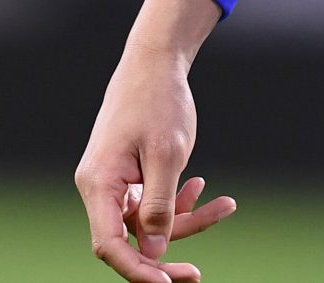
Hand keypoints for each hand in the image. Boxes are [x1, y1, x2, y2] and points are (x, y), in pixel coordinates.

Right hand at [76, 0, 234, 280]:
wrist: (156, 62)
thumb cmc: (158, 101)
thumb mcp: (166, 154)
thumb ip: (159, 206)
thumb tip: (153, 253)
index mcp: (98, 184)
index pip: (109, 245)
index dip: (137, 271)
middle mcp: (101, 188)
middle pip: (128, 241)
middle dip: (164, 257)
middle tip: (197, 274)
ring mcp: (116, 184)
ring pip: (147, 223)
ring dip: (186, 221)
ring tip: (225, 204)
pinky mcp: (132, 177)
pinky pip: (153, 203)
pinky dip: (180, 201)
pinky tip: (205, 186)